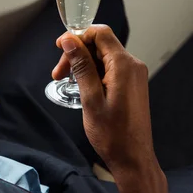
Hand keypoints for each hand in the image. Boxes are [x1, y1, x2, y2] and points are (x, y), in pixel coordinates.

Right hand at [53, 25, 169, 192]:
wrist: (133, 159)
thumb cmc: (112, 135)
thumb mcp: (90, 98)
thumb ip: (81, 66)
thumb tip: (70, 40)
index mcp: (124, 65)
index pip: (100, 33)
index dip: (78, 35)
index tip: (60, 47)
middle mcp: (132, 65)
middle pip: (99, 44)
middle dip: (77, 53)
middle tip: (58, 73)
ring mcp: (133, 74)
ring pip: (103, 56)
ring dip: (83, 63)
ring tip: (66, 81)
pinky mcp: (132, 84)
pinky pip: (110, 67)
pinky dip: (93, 72)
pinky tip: (80, 85)